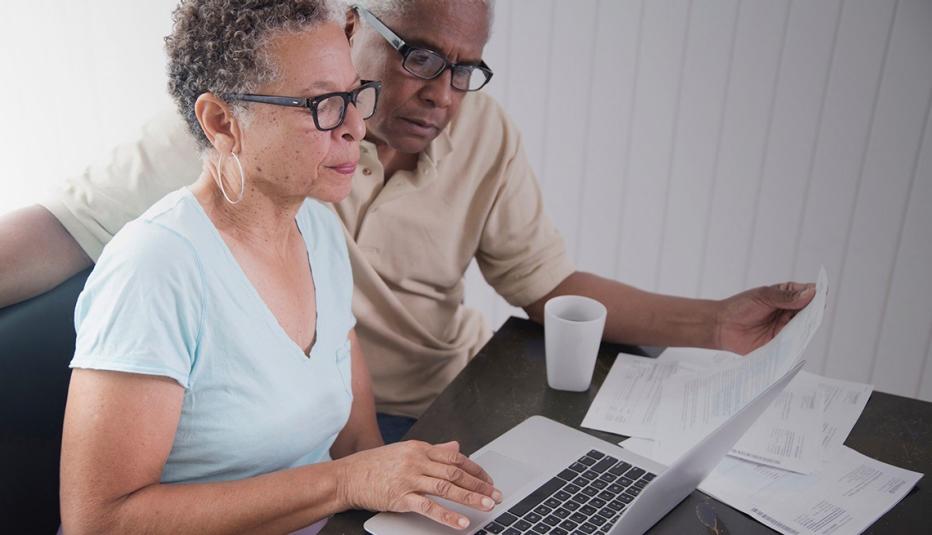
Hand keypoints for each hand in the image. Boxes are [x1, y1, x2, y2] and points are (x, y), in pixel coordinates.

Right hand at [336, 440, 501, 529]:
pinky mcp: (401, 498)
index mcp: (420, 448)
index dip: (475, 469)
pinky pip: (429, 507)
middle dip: (479, 484)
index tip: (488, 479)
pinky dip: (447, 516)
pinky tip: (461, 522)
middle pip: (456, 473)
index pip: (455, 458)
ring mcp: (410, 479)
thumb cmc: (374, 465)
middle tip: (496, 494)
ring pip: (447, 488)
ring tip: (487, 505)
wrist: (347, 476)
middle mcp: (417, 461)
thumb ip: (432, 450)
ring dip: (470, 497)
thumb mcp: (405, 451)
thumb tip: (456, 446)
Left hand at [715, 281, 815, 354]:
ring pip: (804, 327)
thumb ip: (786, 297)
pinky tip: (798, 339)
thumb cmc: (740, 307)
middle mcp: (789, 312)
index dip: (816, 293)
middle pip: (810, 311)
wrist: (721, 326)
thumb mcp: (763, 297)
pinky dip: (797, 341)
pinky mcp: (780, 343)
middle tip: (816, 311)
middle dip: (814, 311)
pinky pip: (793, 343)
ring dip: (807, 327)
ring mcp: (786, 328)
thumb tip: (811, 293)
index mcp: (787, 296)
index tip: (821, 293)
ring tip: (807, 324)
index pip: (808, 293)